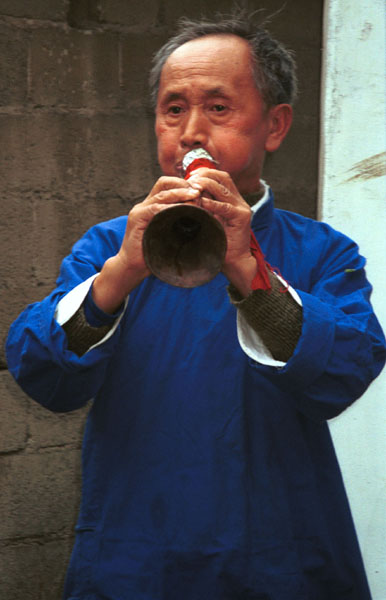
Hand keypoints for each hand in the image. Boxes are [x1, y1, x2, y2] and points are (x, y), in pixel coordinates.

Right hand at [92, 176, 200, 311]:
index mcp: (152, 206)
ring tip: (195, 195)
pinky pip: (154, 208)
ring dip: (180, 193)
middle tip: (199, 190)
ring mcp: (140, 210)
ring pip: (161, 194)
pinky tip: (182, 209)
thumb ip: (179, 223)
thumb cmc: (153, 254)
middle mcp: (145, 204)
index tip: (201, 190)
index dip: (184, 184)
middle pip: (164, 183)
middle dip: (183, 184)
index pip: (168, 185)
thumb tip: (203, 219)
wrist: (132, 267)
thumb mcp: (169, 235)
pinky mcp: (137, 219)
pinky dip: (169, 207)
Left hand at [187, 168, 257, 295]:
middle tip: (188, 180)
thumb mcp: (209, 220)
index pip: (219, 176)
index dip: (203, 173)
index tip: (188, 177)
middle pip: (222, 177)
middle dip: (203, 175)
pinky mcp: (241, 218)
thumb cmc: (218, 243)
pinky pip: (226, 207)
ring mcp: (241, 208)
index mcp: (231, 199)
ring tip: (192, 187)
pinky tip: (201, 202)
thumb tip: (185, 196)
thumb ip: (203, 207)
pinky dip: (213, 203)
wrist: (235, 262)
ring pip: (223, 188)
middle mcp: (238, 200)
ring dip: (206, 185)